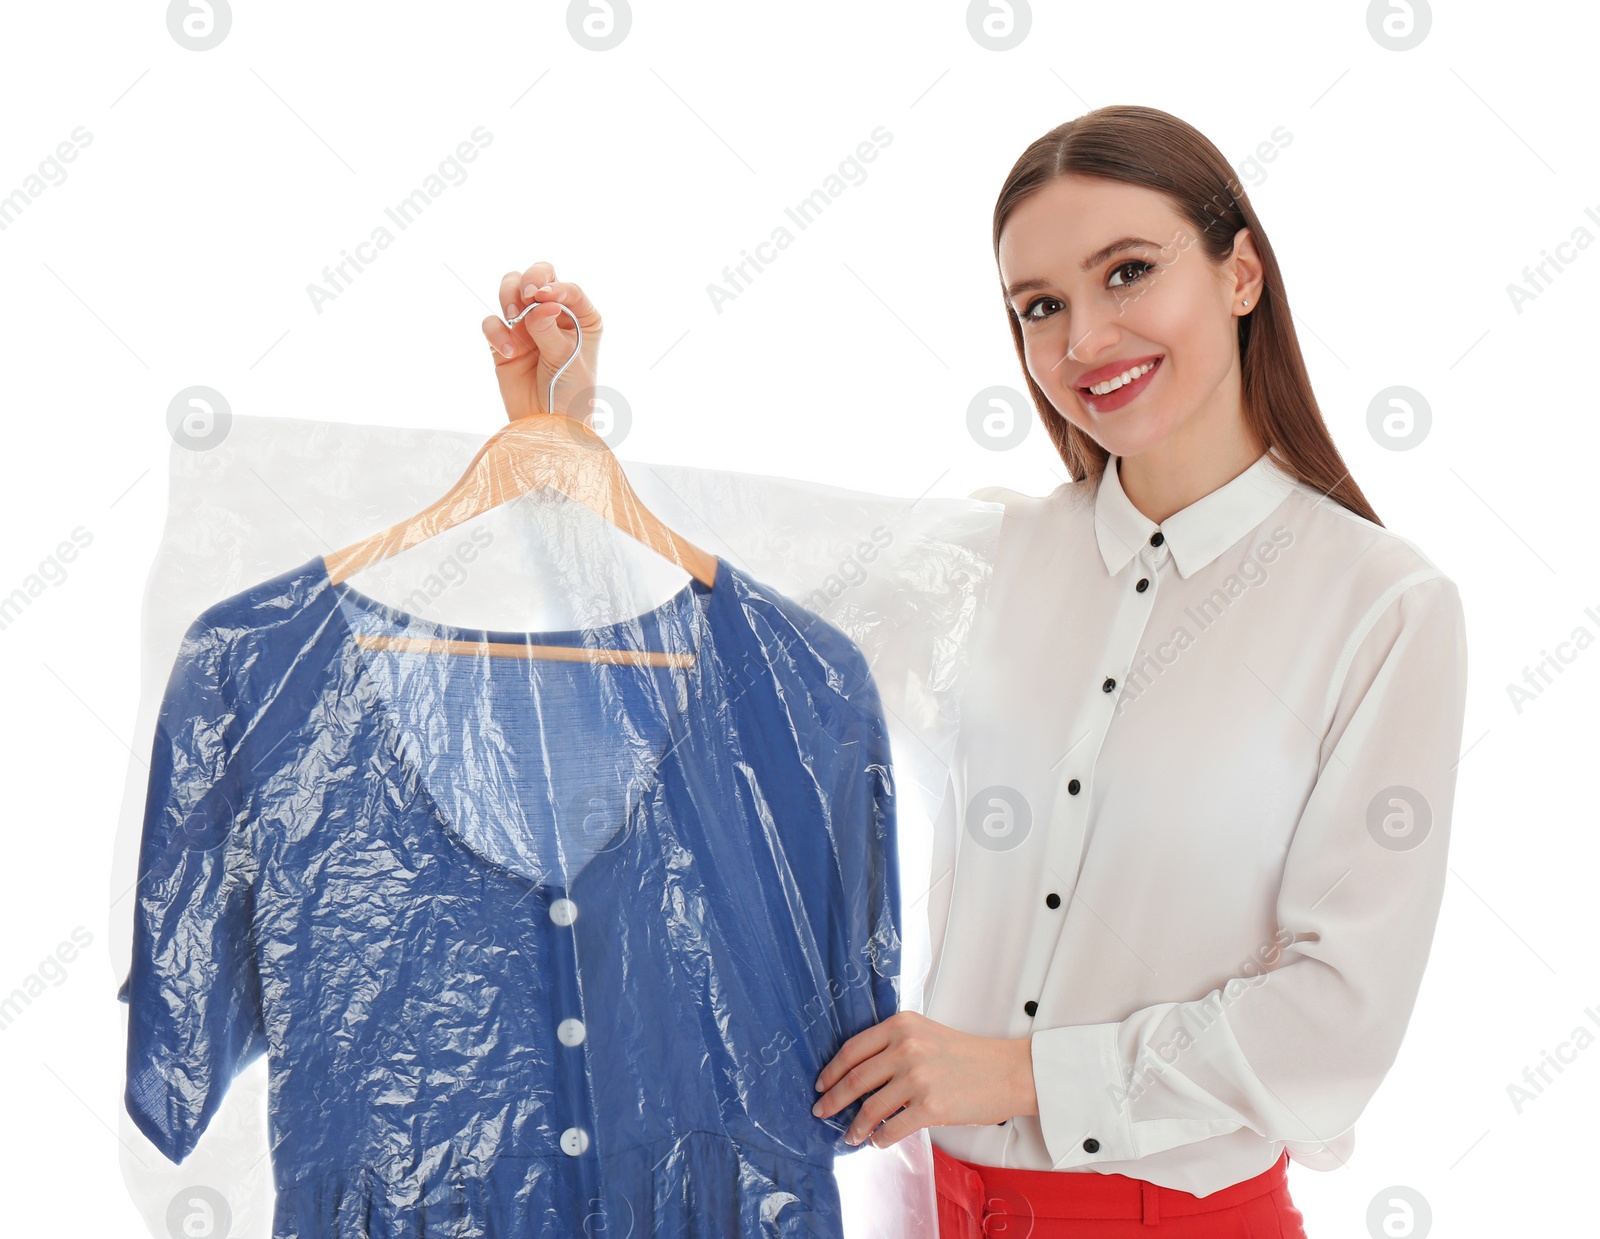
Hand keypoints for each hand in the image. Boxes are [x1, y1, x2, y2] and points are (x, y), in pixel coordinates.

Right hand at [481, 261, 602, 423]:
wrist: (550, 426)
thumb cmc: (571, 393)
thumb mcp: (567, 359)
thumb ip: (550, 329)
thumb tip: (540, 303)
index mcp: (581, 317)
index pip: (567, 288)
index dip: (555, 286)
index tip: (545, 297)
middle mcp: (553, 316)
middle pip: (537, 277)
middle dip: (530, 279)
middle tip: (528, 295)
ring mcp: (527, 327)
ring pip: (511, 290)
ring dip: (509, 297)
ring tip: (513, 318)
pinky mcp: (504, 343)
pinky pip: (492, 324)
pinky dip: (496, 332)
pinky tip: (508, 352)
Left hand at [811, 1011, 1038, 1148]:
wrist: (1008, 1071)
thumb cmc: (968, 1055)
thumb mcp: (926, 1034)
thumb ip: (894, 1045)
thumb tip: (860, 1075)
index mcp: (901, 1025)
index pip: (852, 1050)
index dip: (831, 1071)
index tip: (821, 1084)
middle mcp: (906, 1048)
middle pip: (855, 1078)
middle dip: (833, 1099)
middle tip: (821, 1111)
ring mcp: (918, 1078)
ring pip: (870, 1108)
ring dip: (855, 1126)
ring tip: (849, 1136)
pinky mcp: (931, 1107)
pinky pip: (892, 1129)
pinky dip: (880, 1139)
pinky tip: (877, 1142)